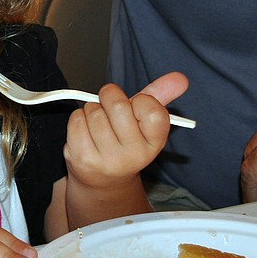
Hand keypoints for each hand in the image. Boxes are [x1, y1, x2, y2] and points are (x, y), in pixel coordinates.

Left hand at [66, 72, 188, 188]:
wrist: (104, 179)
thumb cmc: (124, 142)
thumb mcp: (145, 121)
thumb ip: (160, 96)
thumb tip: (180, 78)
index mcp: (154, 143)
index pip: (153, 110)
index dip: (141, 100)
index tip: (136, 106)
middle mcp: (134, 155)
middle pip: (117, 105)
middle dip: (110, 96)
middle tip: (111, 105)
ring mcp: (108, 159)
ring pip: (93, 111)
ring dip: (93, 109)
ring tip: (100, 123)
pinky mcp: (83, 158)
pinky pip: (76, 120)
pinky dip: (79, 119)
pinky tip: (87, 132)